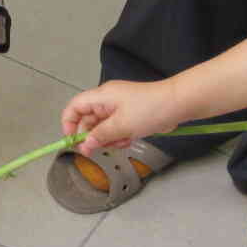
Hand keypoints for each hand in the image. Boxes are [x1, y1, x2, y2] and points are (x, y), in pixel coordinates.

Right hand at [61, 78, 191, 155]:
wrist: (177, 104)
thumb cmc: (149, 109)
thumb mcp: (121, 126)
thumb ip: (99, 136)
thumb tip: (84, 145)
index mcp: (101, 97)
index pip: (74, 107)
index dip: (69, 123)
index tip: (73, 141)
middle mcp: (107, 100)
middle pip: (88, 120)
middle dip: (93, 136)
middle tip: (99, 149)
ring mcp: (119, 108)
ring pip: (103, 127)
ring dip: (109, 139)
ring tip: (122, 141)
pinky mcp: (130, 115)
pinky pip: (117, 129)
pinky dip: (120, 136)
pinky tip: (129, 139)